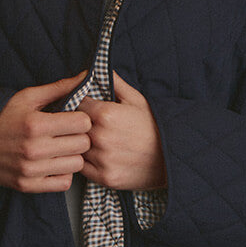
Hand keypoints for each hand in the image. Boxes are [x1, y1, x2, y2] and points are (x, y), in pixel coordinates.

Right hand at [0, 73, 91, 192]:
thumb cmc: (1, 116)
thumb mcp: (27, 97)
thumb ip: (58, 88)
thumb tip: (85, 76)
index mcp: (36, 124)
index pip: (83, 123)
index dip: (81, 118)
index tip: (73, 118)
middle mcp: (34, 149)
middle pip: (83, 144)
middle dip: (79, 136)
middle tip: (68, 133)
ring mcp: (31, 169)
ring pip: (76, 165)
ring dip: (72, 156)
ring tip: (60, 148)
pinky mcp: (27, 185)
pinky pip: (63, 183)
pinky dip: (62, 174)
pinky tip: (53, 163)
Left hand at [77, 73, 165, 190]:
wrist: (173, 156)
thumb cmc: (154, 126)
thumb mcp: (136, 99)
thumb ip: (113, 83)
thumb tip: (96, 69)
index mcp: (105, 114)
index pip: (74, 104)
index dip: (75, 104)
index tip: (80, 107)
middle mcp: (100, 137)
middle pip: (72, 127)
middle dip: (75, 125)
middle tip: (84, 125)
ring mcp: (102, 159)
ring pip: (76, 148)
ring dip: (79, 144)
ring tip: (91, 141)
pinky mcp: (105, 177)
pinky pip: (82, 168)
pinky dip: (85, 162)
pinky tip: (96, 156)